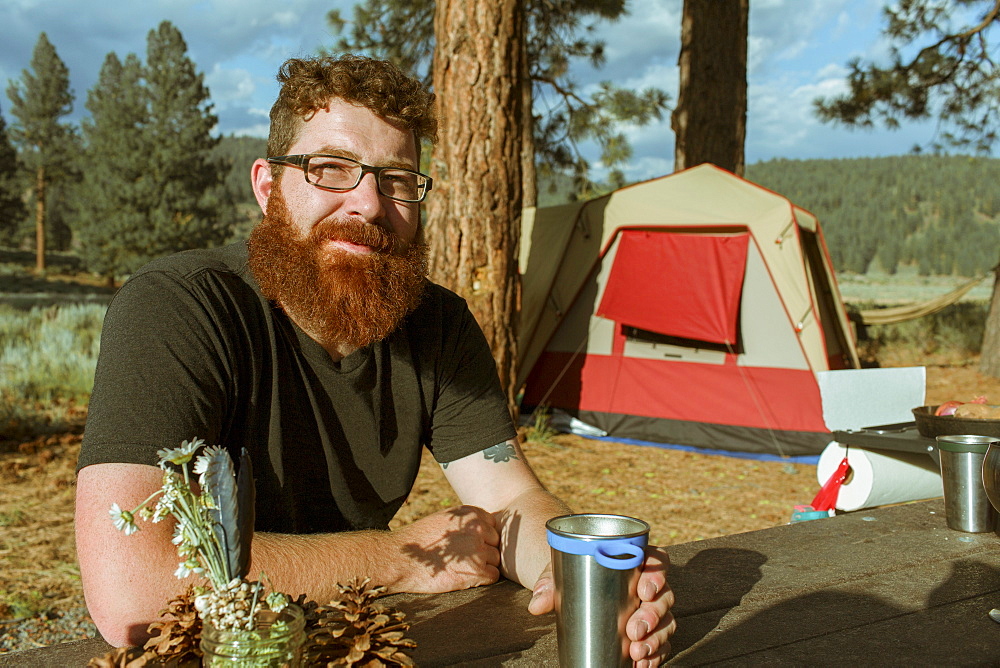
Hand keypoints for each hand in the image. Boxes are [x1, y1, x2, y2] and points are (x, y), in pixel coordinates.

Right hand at [390, 505, 500, 592]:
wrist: (400, 559)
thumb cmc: (420, 541)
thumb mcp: (444, 519)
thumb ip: (467, 522)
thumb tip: (488, 531)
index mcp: (471, 514)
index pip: (492, 526)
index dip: (482, 538)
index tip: (467, 545)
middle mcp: (478, 529)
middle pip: (496, 543)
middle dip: (484, 551)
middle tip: (462, 558)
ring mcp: (478, 550)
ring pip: (495, 560)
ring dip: (482, 566)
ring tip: (460, 567)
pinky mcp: (476, 571)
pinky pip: (493, 576)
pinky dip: (482, 579)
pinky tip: (464, 576)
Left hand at [527, 546, 675, 666]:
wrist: (570, 587)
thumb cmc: (571, 572)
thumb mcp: (560, 572)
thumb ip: (549, 584)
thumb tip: (536, 604)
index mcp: (633, 558)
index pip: (657, 561)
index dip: (657, 575)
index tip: (644, 591)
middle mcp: (648, 583)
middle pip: (664, 596)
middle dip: (653, 616)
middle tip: (634, 630)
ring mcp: (651, 608)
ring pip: (666, 621)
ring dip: (655, 639)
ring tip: (636, 651)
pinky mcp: (649, 630)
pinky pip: (660, 643)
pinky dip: (655, 655)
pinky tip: (643, 663)